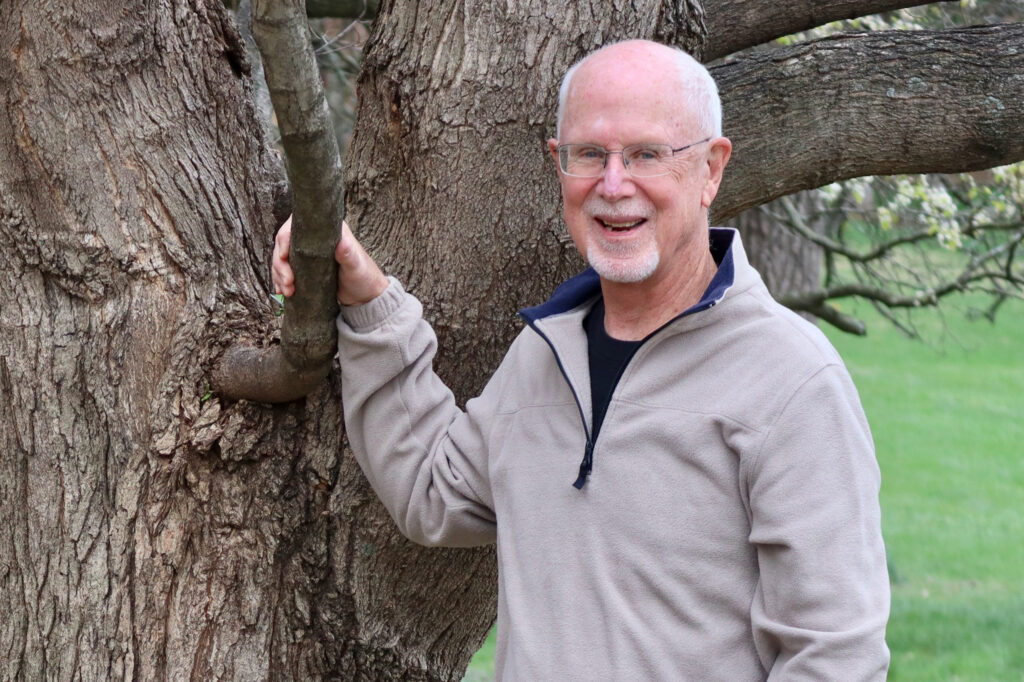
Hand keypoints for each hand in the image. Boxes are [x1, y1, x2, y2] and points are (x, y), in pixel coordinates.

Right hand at [271, 216, 388, 305]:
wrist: (365, 297)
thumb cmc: (364, 277)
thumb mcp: (356, 265)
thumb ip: (349, 254)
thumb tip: (342, 242)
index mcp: (326, 230)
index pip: (296, 226)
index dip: (284, 239)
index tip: (284, 256)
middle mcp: (313, 239)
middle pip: (284, 243)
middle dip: (280, 263)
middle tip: (288, 281)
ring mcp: (307, 254)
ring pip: (282, 258)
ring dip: (278, 274)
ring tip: (286, 290)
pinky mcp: (304, 268)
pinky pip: (285, 270)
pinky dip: (280, 280)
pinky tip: (281, 291)